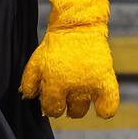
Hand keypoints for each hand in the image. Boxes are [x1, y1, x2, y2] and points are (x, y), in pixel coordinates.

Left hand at [20, 0, 118, 119]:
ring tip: (76, 94)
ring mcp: (90, 85)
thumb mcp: (35, 61)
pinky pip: (108, 107)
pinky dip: (105, 110)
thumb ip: (29, 82)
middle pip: (68, 112)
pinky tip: (98, 105)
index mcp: (54, 83)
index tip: (52, 96)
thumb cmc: (55, 45)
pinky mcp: (105, 80)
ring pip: (82, 111)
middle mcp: (72, 87)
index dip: (50, 104)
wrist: (77, 26)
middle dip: (64, 105)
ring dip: (78, 107)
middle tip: (64, 93)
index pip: (52, 109)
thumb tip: (28, 98)